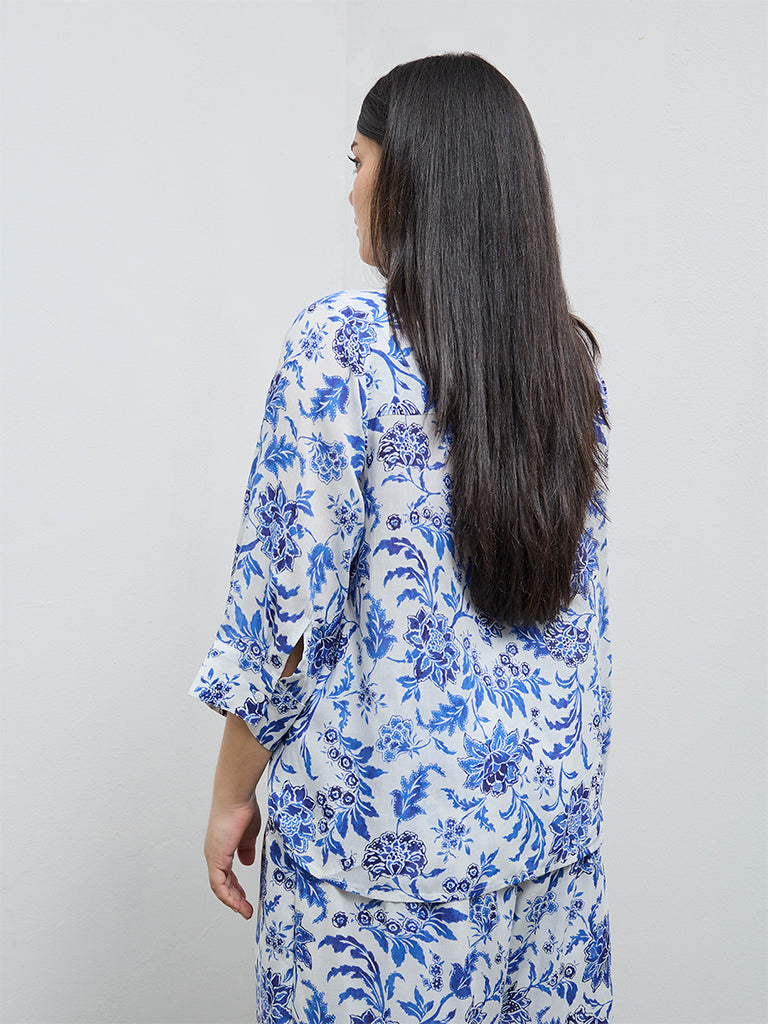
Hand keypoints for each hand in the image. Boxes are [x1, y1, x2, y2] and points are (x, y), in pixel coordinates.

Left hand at [204, 793, 260, 918]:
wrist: (236, 798)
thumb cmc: (243, 809)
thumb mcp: (249, 834)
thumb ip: (247, 849)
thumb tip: (247, 862)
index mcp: (222, 848)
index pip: (227, 874)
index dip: (236, 887)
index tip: (246, 897)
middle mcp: (215, 854)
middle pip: (223, 883)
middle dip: (236, 898)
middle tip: (246, 910)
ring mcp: (214, 857)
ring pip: (220, 887)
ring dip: (233, 901)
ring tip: (244, 912)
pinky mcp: (215, 859)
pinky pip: (219, 884)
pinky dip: (227, 896)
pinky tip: (236, 904)